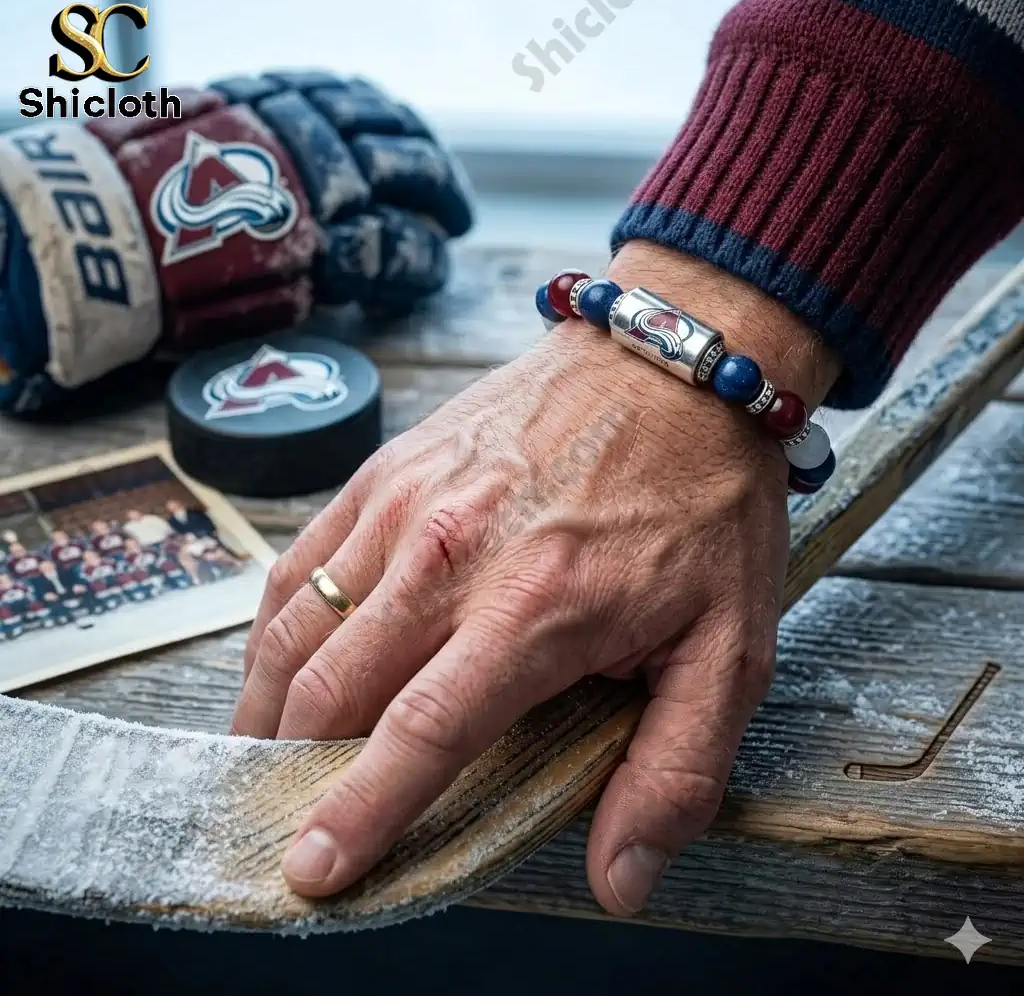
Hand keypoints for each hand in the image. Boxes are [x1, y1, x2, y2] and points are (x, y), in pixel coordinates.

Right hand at [231, 241, 839, 914]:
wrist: (671, 366)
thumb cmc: (702, 500)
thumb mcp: (729, 644)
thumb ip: (674, 768)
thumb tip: (619, 880)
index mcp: (533, 610)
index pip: (419, 733)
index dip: (357, 813)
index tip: (311, 870)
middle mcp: (449, 555)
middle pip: (331, 686)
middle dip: (290, 769)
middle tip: (279, 820)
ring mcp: (407, 503)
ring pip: (296, 624)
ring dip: (269, 702)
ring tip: (262, 753)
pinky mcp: (389, 469)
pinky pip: (301, 558)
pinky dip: (277, 623)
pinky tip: (281, 658)